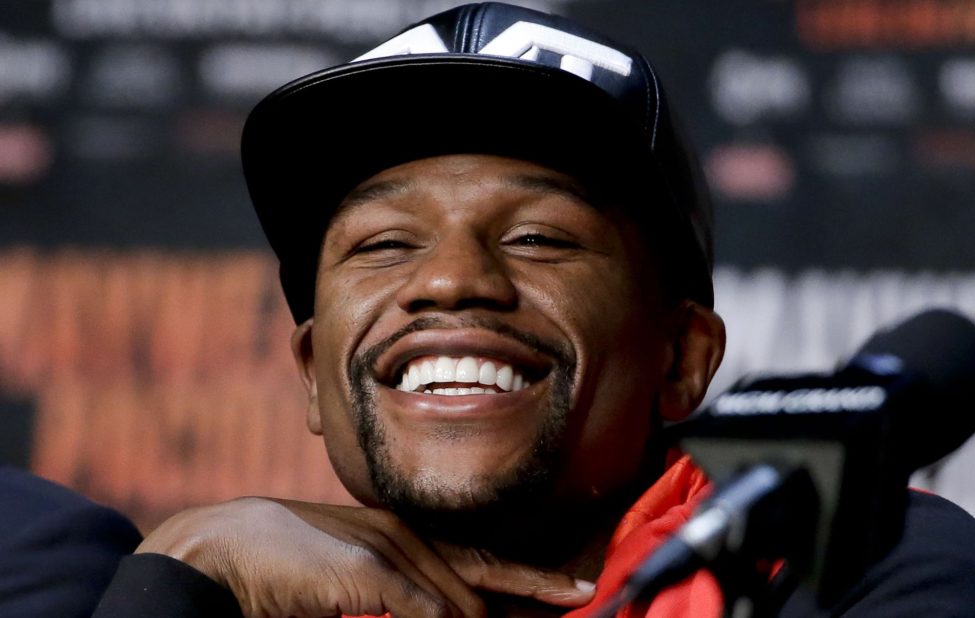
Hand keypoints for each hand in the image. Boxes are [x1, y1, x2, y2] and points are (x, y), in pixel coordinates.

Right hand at [137, 497, 594, 617]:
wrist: (223, 547)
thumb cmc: (282, 562)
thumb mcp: (352, 576)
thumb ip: (396, 592)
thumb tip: (444, 613)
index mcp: (400, 537)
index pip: (479, 561)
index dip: (528, 577)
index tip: (573, 589)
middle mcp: (404, 538)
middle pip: (484, 575)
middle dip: (532, 592)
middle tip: (579, 597)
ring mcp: (390, 553)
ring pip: (462, 600)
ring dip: (486, 617)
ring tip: (545, 606)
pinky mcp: (371, 573)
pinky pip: (428, 610)